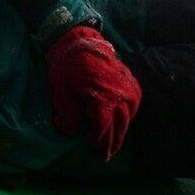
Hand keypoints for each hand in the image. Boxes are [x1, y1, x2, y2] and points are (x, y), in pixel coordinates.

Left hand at [46, 26, 140, 160]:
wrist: (77, 37)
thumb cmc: (66, 66)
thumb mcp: (60, 93)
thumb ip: (67, 117)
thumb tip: (72, 134)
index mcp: (102, 99)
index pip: (105, 130)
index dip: (101, 146)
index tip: (98, 156)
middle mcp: (119, 94)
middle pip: (119, 125)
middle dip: (113, 142)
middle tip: (106, 156)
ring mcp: (127, 85)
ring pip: (130, 115)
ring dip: (123, 128)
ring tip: (114, 140)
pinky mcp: (129, 77)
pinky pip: (135, 100)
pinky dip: (130, 112)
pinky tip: (123, 118)